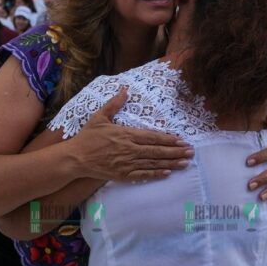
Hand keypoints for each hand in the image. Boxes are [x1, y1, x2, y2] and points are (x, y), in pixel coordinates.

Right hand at [71, 88, 193, 181]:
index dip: (168, 139)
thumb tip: (125, 89)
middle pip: (157, 151)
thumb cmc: (88, 137)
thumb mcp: (100, 117)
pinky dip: (156, 174)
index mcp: (126, 134)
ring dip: (170, 163)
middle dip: (175, 152)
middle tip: (190, 152)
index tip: (181, 140)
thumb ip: (114, 104)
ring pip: (153, 163)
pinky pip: (143, 175)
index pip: (152, 137)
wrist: (76, 158)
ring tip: (185, 163)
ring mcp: (127, 164)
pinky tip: (167, 173)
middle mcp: (129, 150)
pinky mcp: (123, 175)